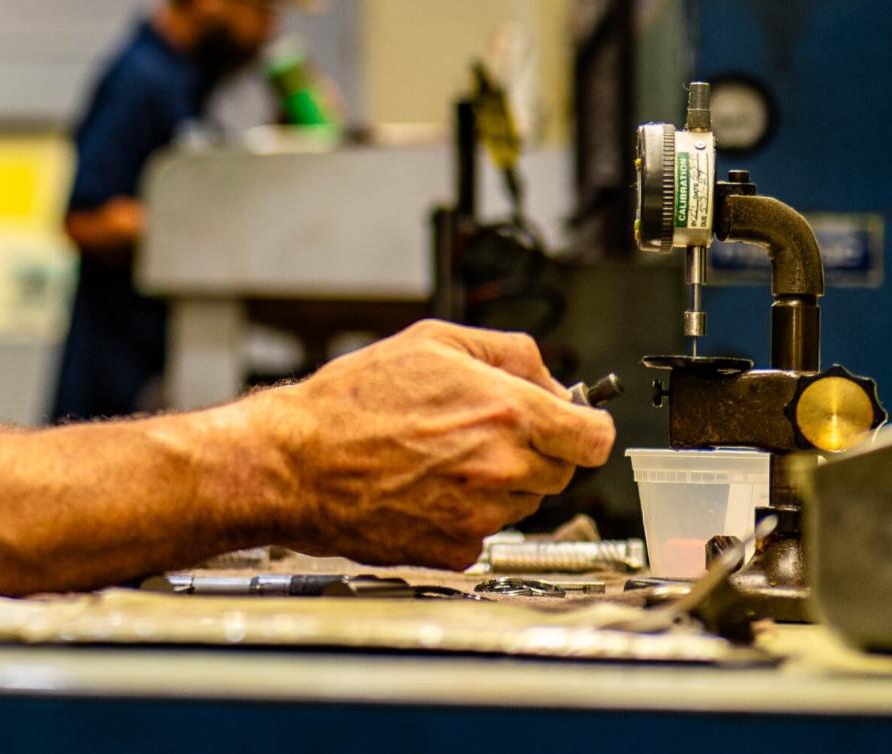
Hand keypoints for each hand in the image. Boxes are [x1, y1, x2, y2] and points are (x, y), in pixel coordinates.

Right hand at [253, 320, 615, 569]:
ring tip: (441, 459)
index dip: (584, 426)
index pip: (594, 436)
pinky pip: (484, 532)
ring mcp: (483, 515)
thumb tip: (548, 375)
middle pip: (562, 471)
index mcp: (507, 412)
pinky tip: (424, 489)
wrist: (297, 463)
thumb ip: (505, 352)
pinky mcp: (457, 550)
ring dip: (500, 483)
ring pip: (524, 502)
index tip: (571, 424)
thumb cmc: (350, 403)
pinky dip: (465, 515)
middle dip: (536, 451)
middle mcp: (503, 467)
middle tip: (483, 434)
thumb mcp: (430, 341)